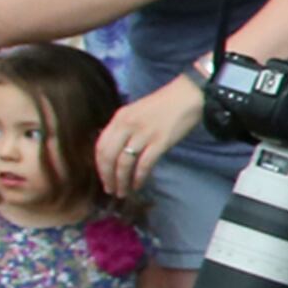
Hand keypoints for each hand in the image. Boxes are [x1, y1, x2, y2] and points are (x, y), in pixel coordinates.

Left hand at [99, 80, 203, 199]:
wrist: (187, 96)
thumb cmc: (163, 104)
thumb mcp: (136, 112)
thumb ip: (124, 128)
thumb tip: (115, 151)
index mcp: (119, 118)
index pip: (101, 146)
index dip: (99, 166)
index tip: (103, 178)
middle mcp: (127, 126)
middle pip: (109, 156)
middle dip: (108, 177)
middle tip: (110, 190)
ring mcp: (143, 134)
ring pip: (124, 163)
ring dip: (122, 181)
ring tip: (123, 192)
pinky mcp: (160, 142)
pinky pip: (144, 164)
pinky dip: (139, 177)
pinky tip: (138, 184)